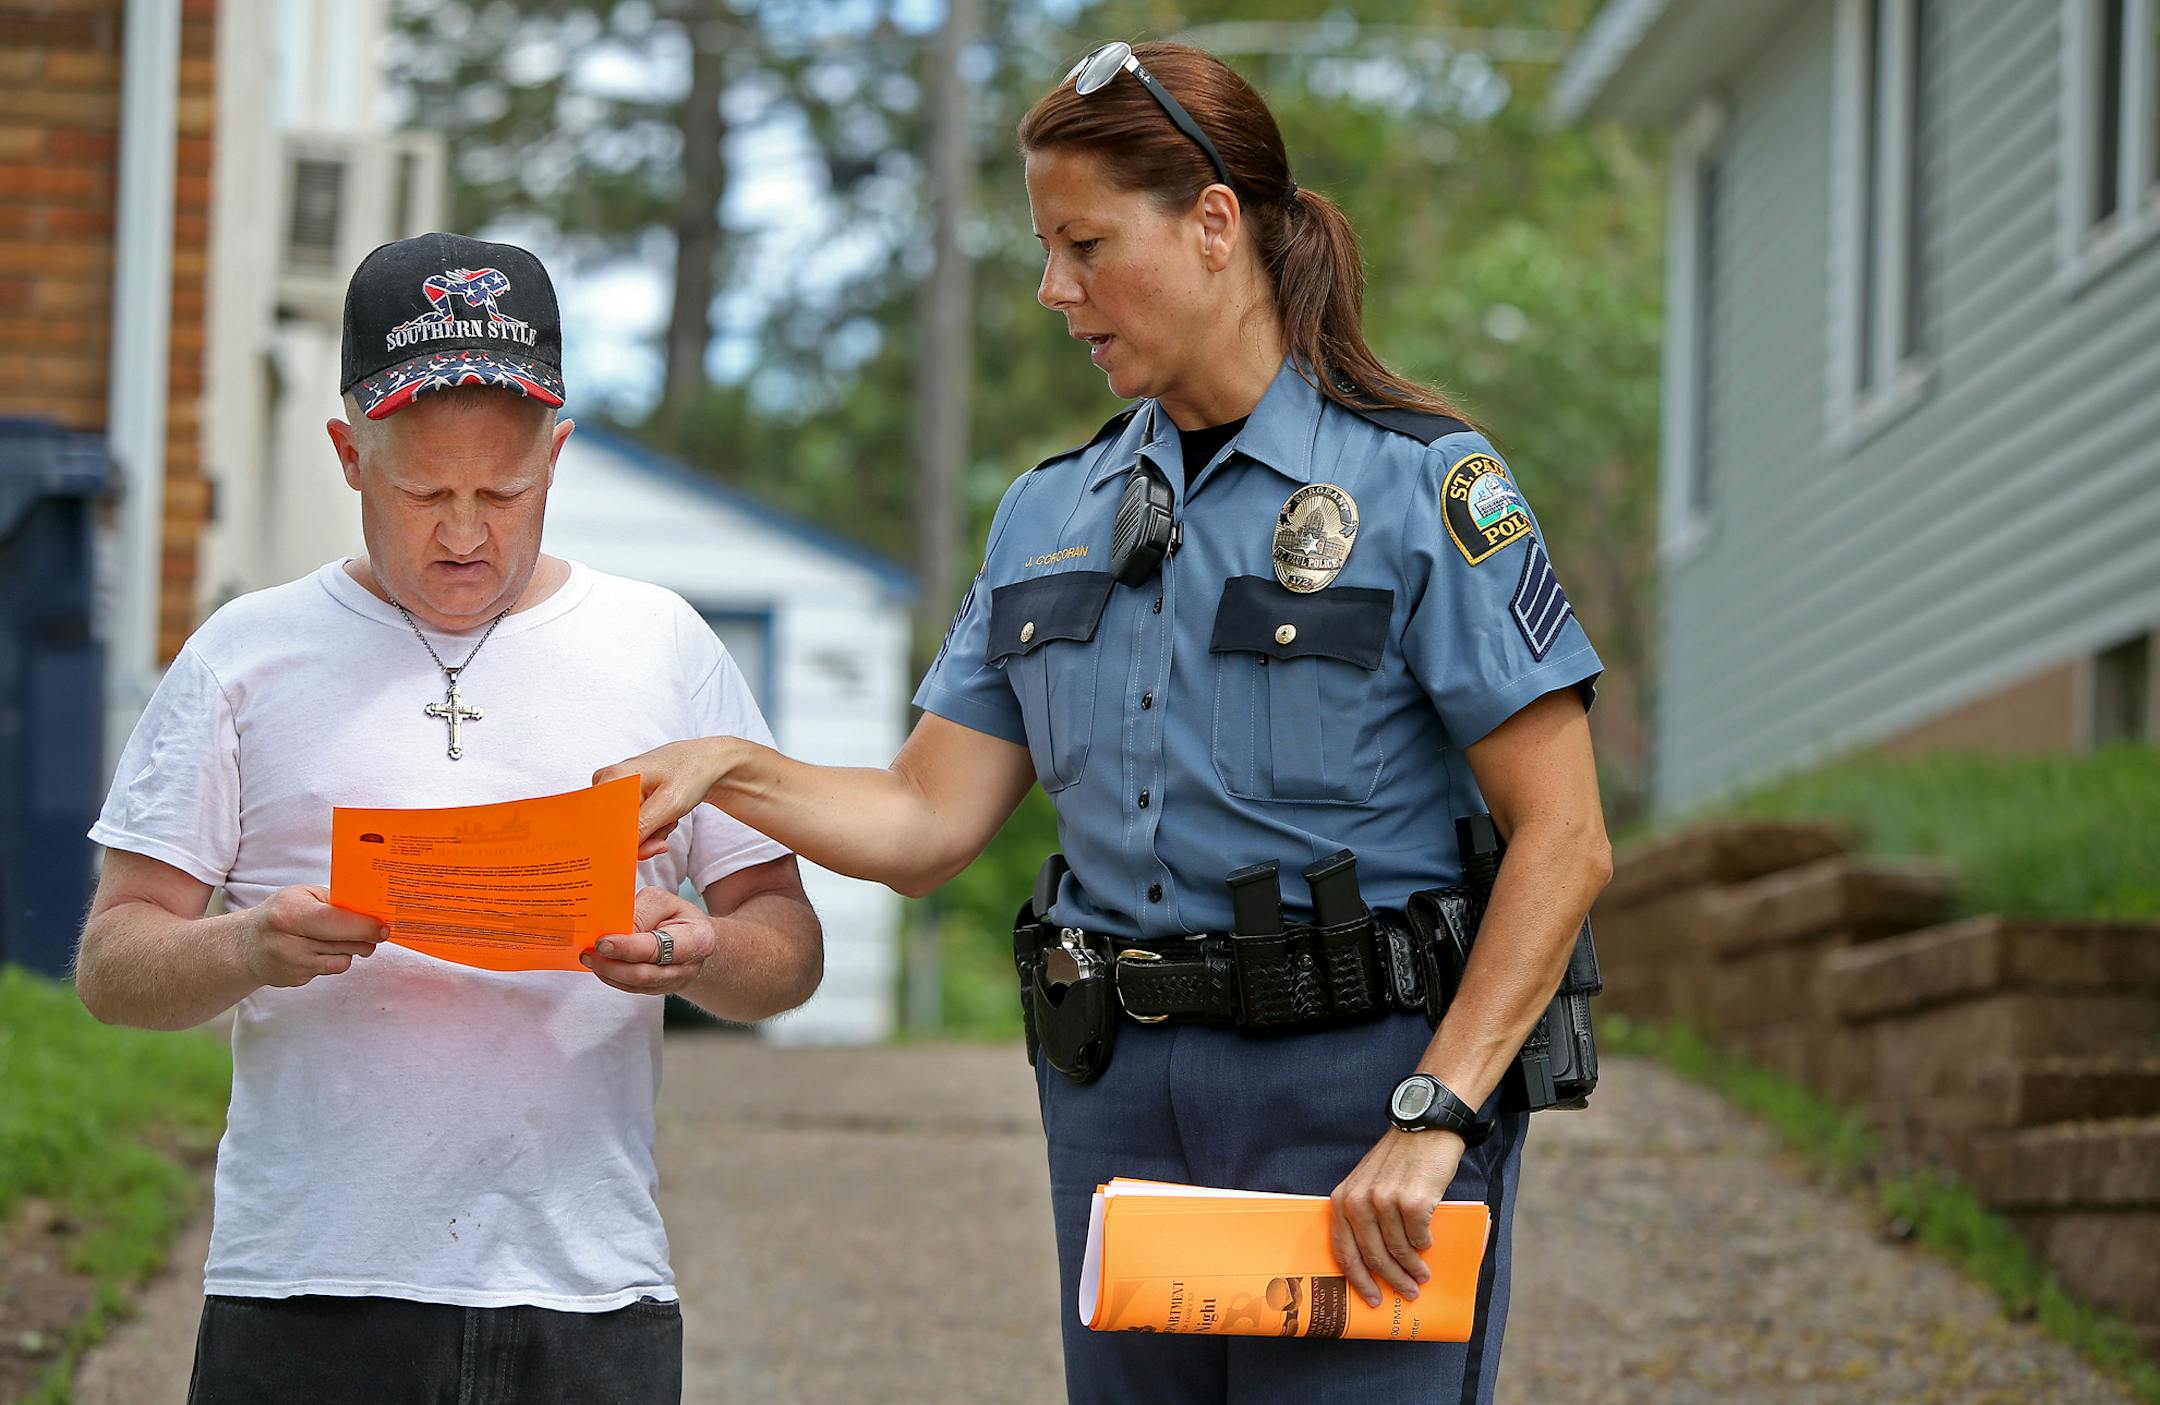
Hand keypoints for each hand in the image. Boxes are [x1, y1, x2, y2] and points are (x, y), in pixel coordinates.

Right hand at [241, 885, 385, 987]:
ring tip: (340, 938)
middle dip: (365, 940)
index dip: (364, 926)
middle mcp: (288, 942)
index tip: (384, 928)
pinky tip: (322, 950)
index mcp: (289, 913)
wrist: (246, 946)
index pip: (335, 922)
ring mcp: (291, 965)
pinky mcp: (296, 980)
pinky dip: (334, 960)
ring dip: (350, 950)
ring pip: (341, 961)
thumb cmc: (279, 914)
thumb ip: (333, 901)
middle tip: (377, 933)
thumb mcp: (301, 896)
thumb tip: (369, 912)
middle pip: (343, 945)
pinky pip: (329, 971)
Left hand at [582, 885, 713, 996]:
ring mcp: (674, 982)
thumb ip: (640, 913)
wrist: (692, 936)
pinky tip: (600, 965)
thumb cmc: (676, 915)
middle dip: (612, 965)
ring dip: (608, 973)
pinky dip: (612, 978)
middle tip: (589, 953)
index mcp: (697, 939)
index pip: (657, 948)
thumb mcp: (662, 901)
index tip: (602, 943)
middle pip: (644, 974)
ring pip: (635, 985)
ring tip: (589, 957)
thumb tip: (615, 932)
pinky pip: (632, 989)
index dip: (627, 947)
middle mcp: (687, 967)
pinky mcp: (659, 990)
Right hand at [594, 740, 724, 860]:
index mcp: (613, 779)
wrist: (706, 762)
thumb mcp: (669, 804)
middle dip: (643, 836)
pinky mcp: (627, 795)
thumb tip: (621, 849)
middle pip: (613, 827)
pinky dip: (653, 826)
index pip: (600, 823)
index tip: (646, 846)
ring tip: (670, 816)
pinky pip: (634, 822)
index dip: (621, 841)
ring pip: (627, 828)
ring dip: (652, 831)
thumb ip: (642, 827)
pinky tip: (666, 815)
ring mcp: (618, 788)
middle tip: (666, 825)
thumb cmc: (690, 773)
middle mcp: (609, 782)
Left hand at [1328, 1127, 1467, 1307]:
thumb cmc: (1398, 1158)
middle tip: (1407, 1293)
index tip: (1372, 1298)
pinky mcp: (1411, 1201)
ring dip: (1412, 1269)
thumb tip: (1375, 1260)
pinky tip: (1429, 1247)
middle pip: (1373, 1256)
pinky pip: (1419, 1237)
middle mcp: (1358, 1201)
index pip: (1344, 1251)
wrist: (1426, 1126)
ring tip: (1422, 1277)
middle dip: (1391, 1280)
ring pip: (1398, 1251)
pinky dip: (1425, 1246)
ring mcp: (1384, 1201)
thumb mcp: (1367, 1182)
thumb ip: (1364, 1214)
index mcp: (1342, 1199)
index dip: (1357, 1280)